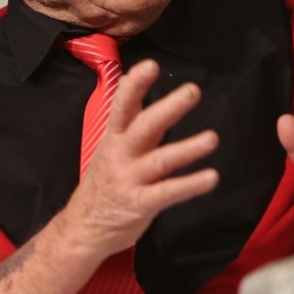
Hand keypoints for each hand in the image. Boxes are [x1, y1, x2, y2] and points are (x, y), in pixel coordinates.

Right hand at [62, 59, 219, 258]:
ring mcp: (129, 180)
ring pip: (160, 160)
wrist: (82, 228)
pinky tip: (211, 177)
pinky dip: (190, 184)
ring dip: (187, 148)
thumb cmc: (103, 184)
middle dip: (168, 108)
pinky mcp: (139, 204)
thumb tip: (138, 86)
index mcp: (113, 138)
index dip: (135, 85)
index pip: (122, 106)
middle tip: (193, 91)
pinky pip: (167, 193)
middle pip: (143, 127)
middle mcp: (120, 155)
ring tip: (212, 138)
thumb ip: (129, 122)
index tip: (151, 65)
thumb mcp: (110, 149)